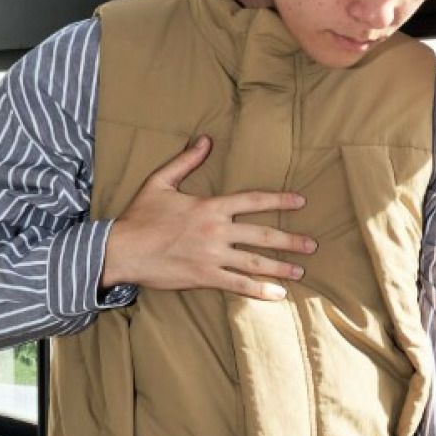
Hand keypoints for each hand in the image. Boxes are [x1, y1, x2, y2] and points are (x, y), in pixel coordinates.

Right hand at [100, 135, 316, 299]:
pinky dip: (259, 290)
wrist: (122, 250)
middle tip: (313, 244)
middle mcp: (216, 231)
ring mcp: (212, 256)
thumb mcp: (161, 182)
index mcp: (210, 207)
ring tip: (301, 271)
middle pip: (262, 234)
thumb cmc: (140, 216)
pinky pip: (237, 284)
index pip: (253, 200)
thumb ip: (186, 161)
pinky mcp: (204, 276)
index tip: (301, 201)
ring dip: (281, 267)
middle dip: (290, 240)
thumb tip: (206, 140)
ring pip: (255, 262)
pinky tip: (277, 295)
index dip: (279, 199)